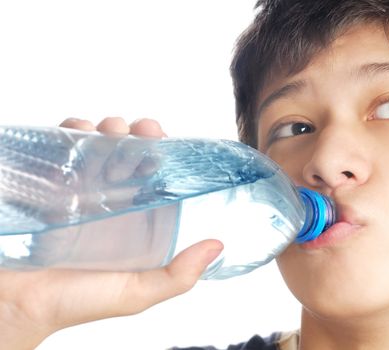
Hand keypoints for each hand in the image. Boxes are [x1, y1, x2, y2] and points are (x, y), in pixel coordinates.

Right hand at [0, 117, 223, 349]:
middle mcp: (110, 201)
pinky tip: (77, 131)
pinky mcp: (49, 185)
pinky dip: (71, 132)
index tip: (164, 140)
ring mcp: (79, 190)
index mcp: (135, 220)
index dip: (163, 155)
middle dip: (136, 135)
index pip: (155, 177)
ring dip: (106, 130)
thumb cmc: (75, 301)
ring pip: (98, 146)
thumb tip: (217, 246)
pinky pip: (61, 148)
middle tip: (138, 130)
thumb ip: (177, 276)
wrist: (15, 304)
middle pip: (128, 155)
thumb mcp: (135, 293)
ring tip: (107, 131)